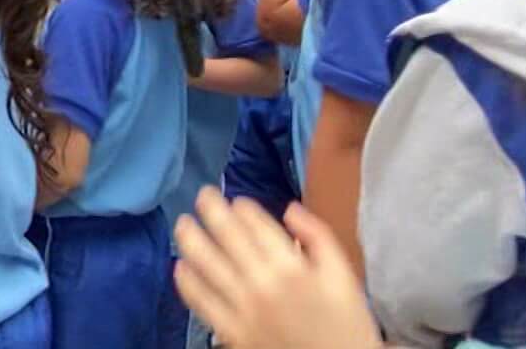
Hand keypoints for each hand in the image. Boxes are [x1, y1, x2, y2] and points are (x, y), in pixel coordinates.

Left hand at [173, 189, 382, 348]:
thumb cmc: (344, 322)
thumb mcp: (343, 275)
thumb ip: (319, 236)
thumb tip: (290, 208)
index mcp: (292, 266)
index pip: (256, 225)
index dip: (242, 207)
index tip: (236, 200)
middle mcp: (262, 282)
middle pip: (227, 236)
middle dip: (211, 209)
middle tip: (203, 195)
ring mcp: (242, 307)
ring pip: (206, 264)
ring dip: (190, 238)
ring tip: (183, 223)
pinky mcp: (230, 331)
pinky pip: (200, 301)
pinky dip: (187, 281)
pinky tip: (181, 267)